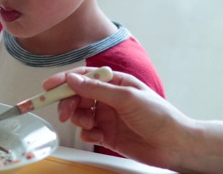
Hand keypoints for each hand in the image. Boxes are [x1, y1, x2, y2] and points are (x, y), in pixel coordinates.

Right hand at [43, 67, 189, 169]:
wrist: (174, 145)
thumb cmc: (160, 116)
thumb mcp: (127, 98)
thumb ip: (98, 90)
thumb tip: (74, 79)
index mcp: (115, 82)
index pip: (84, 77)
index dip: (64, 80)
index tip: (49, 87)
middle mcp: (110, 98)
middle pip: (78, 96)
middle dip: (68, 103)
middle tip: (64, 113)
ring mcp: (108, 117)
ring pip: (80, 114)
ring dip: (79, 119)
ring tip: (88, 125)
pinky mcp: (108, 135)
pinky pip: (87, 132)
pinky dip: (87, 134)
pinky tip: (96, 136)